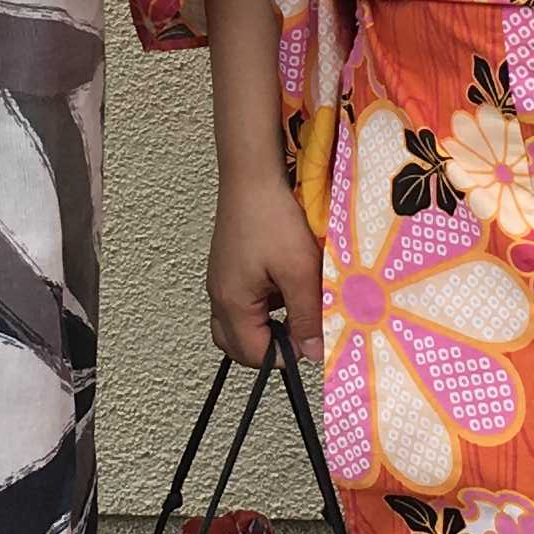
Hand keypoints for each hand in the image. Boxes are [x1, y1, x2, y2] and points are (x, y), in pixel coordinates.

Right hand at [207, 162, 325, 369]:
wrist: (252, 175)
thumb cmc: (274, 219)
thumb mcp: (300, 271)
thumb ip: (307, 316)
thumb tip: (313, 353)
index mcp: (232, 304)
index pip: (254, 355)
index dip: (285, 357)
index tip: (311, 343)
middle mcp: (219, 296)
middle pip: (237, 345)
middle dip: (269, 348)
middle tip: (300, 334)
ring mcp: (220, 280)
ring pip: (238, 323)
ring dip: (266, 326)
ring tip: (296, 308)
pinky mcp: (227, 266)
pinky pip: (241, 301)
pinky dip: (263, 306)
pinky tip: (286, 284)